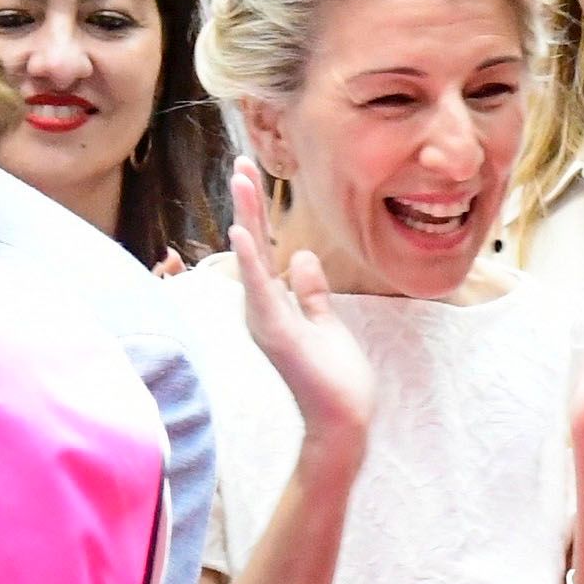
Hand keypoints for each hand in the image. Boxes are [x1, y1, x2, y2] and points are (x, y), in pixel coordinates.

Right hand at [226, 166, 377, 457]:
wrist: (342, 421)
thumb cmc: (335, 379)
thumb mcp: (326, 321)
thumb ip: (310, 291)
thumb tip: (299, 256)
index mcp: (274, 305)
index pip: (263, 249)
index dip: (257, 212)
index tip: (252, 176)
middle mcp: (262, 310)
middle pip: (252, 247)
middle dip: (248, 203)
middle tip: (240, 162)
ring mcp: (266, 322)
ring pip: (252, 261)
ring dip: (247, 218)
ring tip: (241, 180)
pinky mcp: (277, 334)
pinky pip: (261, 291)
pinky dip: (251, 261)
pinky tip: (242, 233)